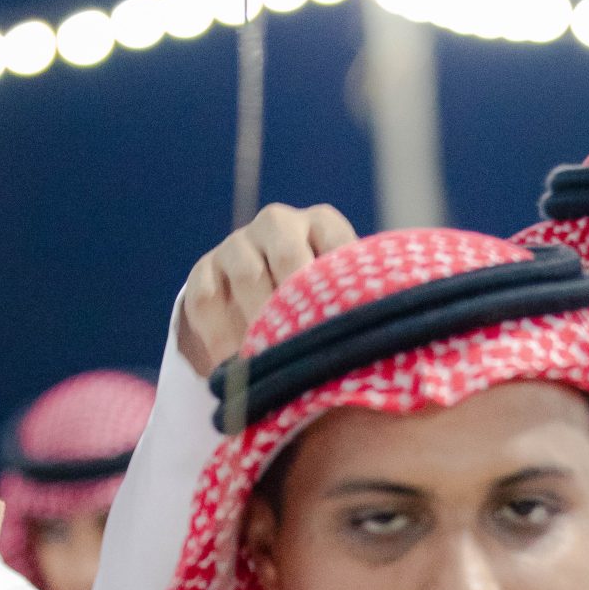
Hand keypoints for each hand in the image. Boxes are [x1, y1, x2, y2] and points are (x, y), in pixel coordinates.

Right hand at [177, 203, 358, 376]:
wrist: (259, 307)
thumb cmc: (317, 309)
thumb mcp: (344, 301)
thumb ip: (361, 309)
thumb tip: (385, 348)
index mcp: (322, 224)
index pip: (336, 244)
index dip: (340, 288)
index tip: (348, 328)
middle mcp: (279, 224)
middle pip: (287, 254)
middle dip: (296, 304)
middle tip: (306, 347)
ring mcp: (238, 245)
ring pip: (247, 275)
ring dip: (259, 322)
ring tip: (272, 361)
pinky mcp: (203, 271)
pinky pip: (206, 300)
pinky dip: (221, 336)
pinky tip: (236, 365)